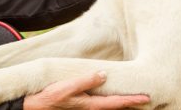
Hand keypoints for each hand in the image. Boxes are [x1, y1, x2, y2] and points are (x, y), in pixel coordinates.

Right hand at [23, 71, 149, 109]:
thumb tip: (104, 74)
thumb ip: (86, 81)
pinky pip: (99, 105)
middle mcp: (90, 109)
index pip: (116, 103)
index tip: (146, 97)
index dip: (132, 100)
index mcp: (90, 105)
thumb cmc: (49, 97)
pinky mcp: (80, 106)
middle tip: (145, 98)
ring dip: (120, 104)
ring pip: (108, 107)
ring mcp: (85, 109)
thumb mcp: (67, 87)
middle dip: (130, 103)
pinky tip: (110, 98)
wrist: (34, 107)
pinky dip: (109, 103)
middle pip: (115, 107)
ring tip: (132, 98)